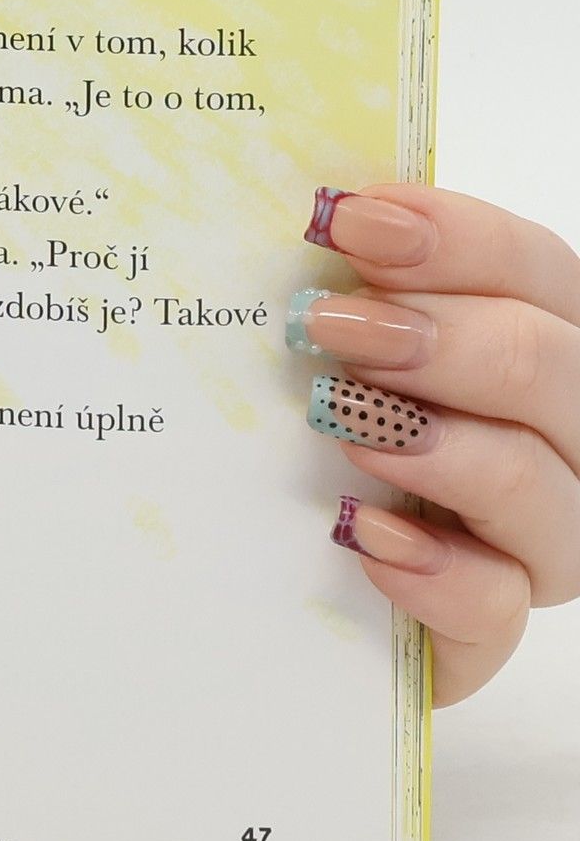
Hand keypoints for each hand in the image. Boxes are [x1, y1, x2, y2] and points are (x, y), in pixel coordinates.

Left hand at [297, 184, 579, 703]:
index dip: (455, 238)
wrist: (287, 571)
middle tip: (329, 327)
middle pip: (550, 368)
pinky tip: (364, 536)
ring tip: (342, 425)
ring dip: (441, 447)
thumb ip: (355, 286)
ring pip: (542, 486)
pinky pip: (494, 605)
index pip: (536, 270)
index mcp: (532, 346)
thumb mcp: (338, 347)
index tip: (348, 221)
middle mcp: (560, 439)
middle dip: (443, 336)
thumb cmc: (319, 430)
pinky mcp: (486, 627)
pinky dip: (433, 570)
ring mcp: (535, 540)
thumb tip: (321, 212)